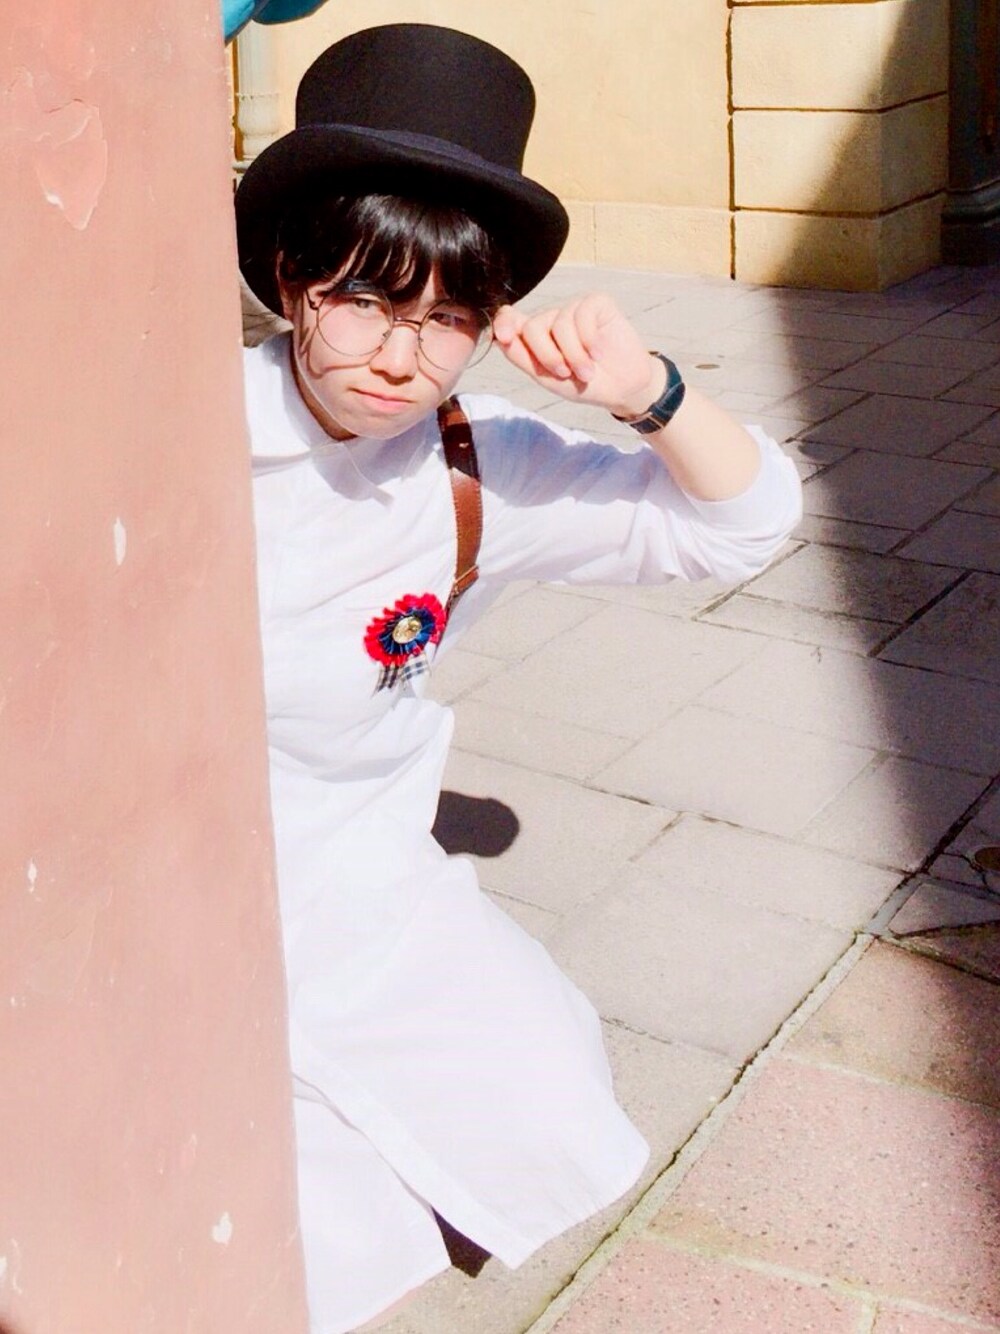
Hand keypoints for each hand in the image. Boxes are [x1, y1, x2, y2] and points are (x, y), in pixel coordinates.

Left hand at [491, 293, 664, 417]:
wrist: (623, 387)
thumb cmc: (585, 384)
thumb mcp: (548, 378)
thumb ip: (523, 358)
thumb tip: (499, 339)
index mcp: (537, 337)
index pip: (511, 319)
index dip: (504, 323)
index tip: (505, 337)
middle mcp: (553, 318)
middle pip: (533, 326)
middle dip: (548, 356)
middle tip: (566, 374)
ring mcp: (574, 309)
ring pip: (559, 324)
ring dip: (574, 355)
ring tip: (587, 372)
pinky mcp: (597, 303)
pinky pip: (582, 315)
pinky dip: (589, 341)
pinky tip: (598, 353)